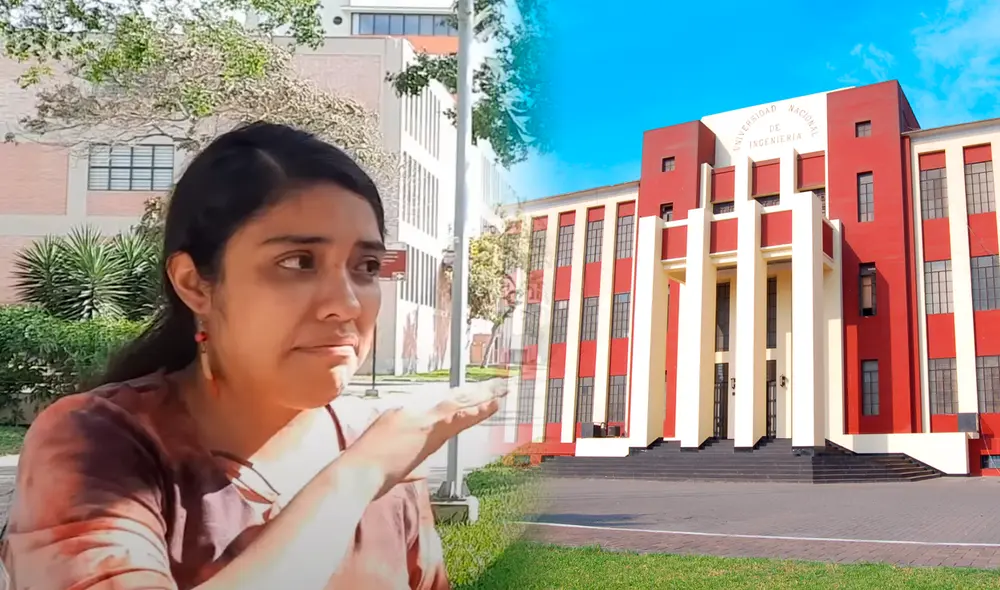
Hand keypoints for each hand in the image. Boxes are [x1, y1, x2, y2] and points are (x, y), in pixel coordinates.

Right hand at [344, 382, 506, 497]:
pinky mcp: (428, 431)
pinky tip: (490, 405)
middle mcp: (417, 417)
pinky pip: (458, 417)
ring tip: (500, 389)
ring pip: (459, 406)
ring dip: (481, 397)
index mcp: (408, 423)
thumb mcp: (391, 466)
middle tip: (497, 385)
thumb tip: (420, 471)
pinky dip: (475, 410)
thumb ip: (409, 467)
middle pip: (454, 403)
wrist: (358, 474)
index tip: (480, 399)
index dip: (463, 405)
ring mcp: (423, 422)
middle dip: (476, 395)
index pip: (443, 413)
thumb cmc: (367, 471)